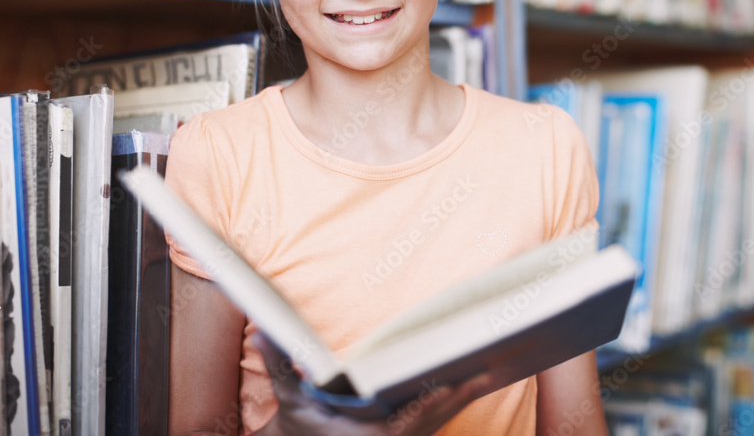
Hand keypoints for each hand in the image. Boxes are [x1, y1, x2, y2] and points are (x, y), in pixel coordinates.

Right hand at [252, 333, 497, 435]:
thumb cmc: (299, 425)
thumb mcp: (288, 398)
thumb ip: (280, 364)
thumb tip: (261, 329)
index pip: (406, 422)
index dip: (429, 406)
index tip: (449, 387)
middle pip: (434, 418)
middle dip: (460, 395)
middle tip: (487, 370)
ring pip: (440, 419)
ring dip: (464, 395)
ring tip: (491, 367)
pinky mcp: (408, 434)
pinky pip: (437, 417)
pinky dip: (456, 399)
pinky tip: (476, 377)